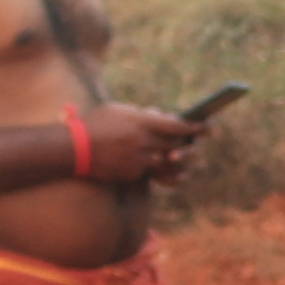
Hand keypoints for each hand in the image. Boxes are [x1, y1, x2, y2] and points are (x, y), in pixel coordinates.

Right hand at [73, 100, 209, 187]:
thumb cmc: (94, 124)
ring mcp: (140, 158)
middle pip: (177, 143)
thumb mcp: (117, 110)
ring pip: (169, 160)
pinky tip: (177, 173)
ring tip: (185, 155)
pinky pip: (156, 174)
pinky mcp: (134, 173)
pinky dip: (167, 172)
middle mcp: (144, 140)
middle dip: (190, 142)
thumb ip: (139, 114)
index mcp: (141, 122)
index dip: (196, 127)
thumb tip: (157, 115)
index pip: (177, 125)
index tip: (209, 126)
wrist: (74, 148)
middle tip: (199, 141)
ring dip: (181, 159)